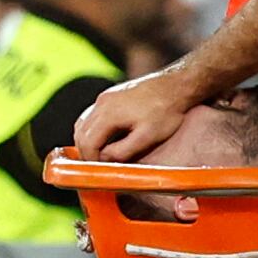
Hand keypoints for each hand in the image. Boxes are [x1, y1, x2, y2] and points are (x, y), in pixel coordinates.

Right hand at [75, 67, 201, 161]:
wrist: (177, 85)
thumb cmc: (166, 111)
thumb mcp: (148, 137)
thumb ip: (123, 151)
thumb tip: (104, 159)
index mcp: (108, 113)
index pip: (87, 142)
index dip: (90, 160)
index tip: (98, 171)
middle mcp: (102, 103)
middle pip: (80, 133)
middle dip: (86, 152)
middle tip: (98, 167)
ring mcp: (105, 97)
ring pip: (83, 123)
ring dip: (88, 141)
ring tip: (101, 156)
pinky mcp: (110, 95)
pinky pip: (92, 115)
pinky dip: (93, 130)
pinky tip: (105, 139)